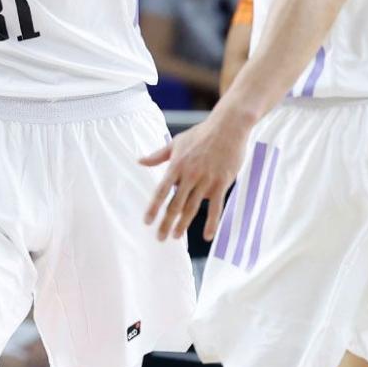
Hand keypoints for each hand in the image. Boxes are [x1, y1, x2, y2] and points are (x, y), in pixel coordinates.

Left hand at [140, 105, 250, 240]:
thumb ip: (158, 155)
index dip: (153, 208)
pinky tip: (207, 236)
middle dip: (166, 223)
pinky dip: (212, 223)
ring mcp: (206, 180)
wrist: (228, 128)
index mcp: (176, 165)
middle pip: (175, 204)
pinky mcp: (222, 183)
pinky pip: (216, 207)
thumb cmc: (201, 134)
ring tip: (175, 237)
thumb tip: (139, 161)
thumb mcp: (176, 142)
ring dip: (183, 225)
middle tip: (159, 238)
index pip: (161, 191)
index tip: (147, 222)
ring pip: (192, 207)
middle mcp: (189, 175)